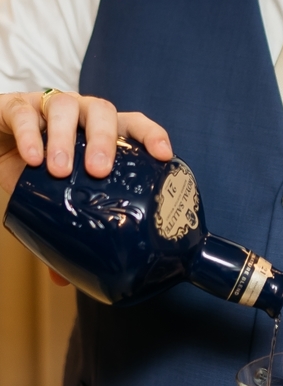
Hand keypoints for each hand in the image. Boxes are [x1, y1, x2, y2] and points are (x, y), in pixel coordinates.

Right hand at [0, 90, 172, 284]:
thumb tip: (67, 279)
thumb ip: (62, 226)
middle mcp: (82, 114)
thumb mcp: (51, 195)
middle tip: (98, 171)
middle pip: (104, 112)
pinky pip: (25, 113)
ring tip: (58, 169)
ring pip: (67, 108)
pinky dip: (29, 134)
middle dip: (104, 140)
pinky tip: (30, 157)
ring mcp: (50, 107)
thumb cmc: (34, 168)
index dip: (152, 136)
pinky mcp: (17, 106)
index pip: (135, 124)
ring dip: (64, 137)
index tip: (163, 156)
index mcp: (102, 132)